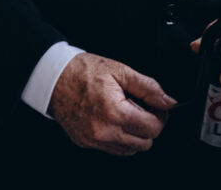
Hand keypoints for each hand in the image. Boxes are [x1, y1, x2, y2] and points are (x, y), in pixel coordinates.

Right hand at [48, 52, 175, 155]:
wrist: (52, 77)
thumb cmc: (82, 71)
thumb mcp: (118, 70)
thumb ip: (148, 87)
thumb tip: (169, 101)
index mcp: (115, 112)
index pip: (153, 128)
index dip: (159, 115)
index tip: (154, 106)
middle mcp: (104, 131)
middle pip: (145, 143)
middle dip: (148, 126)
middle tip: (139, 107)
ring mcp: (93, 140)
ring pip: (130, 149)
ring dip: (133, 134)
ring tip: (123, 112)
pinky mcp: (85, 143)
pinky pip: (113, 149)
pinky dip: (118, 138)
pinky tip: (111, 119)